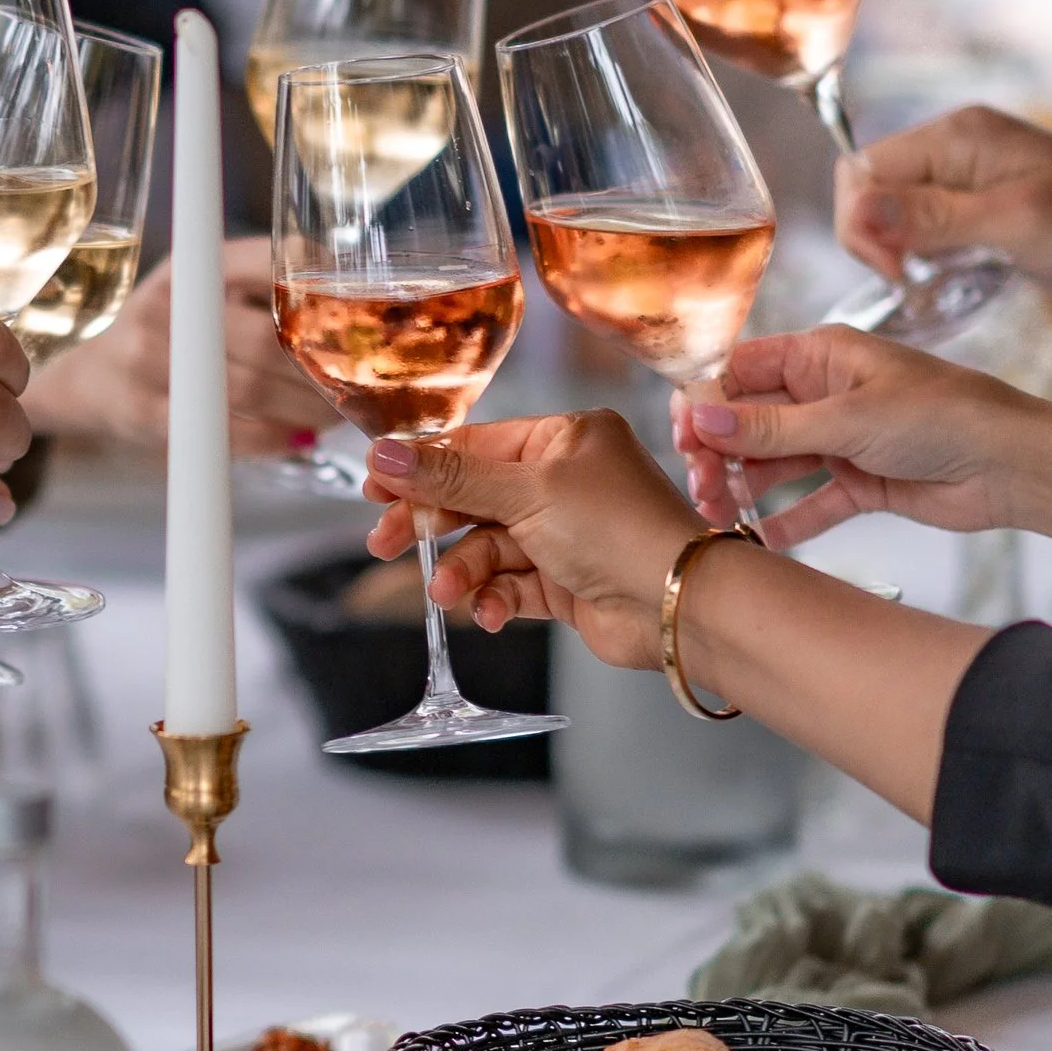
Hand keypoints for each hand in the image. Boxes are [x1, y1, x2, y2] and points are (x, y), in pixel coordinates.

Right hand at [22, 238, 335, 453]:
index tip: (362, 318)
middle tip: (355, 385)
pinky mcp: (142, 413)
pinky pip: (221, 431)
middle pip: (266, 336)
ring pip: (248, 387)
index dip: (323, 289)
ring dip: (305, 407)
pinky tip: (297, 438)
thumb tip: (353, 304)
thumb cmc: (168, 331)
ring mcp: (147, 360)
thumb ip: (260, 286)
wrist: (89, 379)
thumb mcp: (201, 289)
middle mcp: (166, 306)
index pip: (271, 260)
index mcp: (191, 267)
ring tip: (334, 414)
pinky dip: (270, 439)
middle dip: (322, 369)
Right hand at [359, 413, 704, 669]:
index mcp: (564, 439)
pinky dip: (494, 598)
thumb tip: (384, 452)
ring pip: (490, 547)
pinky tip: (487, 611)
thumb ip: (451, 478)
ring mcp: (566, 534)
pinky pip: (512, 585)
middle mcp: (566, 481)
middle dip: (433, 524)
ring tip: (447, 593)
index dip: (422, 467)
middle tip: (388, 543)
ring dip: (465, 571)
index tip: (376, 486)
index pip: (475, 447)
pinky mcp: (567, 582)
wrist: (676, 604)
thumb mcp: (526, 492)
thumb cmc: (619, 529)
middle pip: (475, 497)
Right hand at [672, 326, 1033, 547]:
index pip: (741, 370)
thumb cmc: (942, 417)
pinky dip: (785, 519)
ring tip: (716, 512)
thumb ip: (772, 426)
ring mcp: (841, 439)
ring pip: (774, 462)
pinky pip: (811, 501)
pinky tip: (758, 538)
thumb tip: (700, 417)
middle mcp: (825, 394)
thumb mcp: (849, 418)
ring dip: (743, 484)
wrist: (1013, 465)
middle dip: (718, 450)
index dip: (706, 402)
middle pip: (749, 419)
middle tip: (699, 483)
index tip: (681, 437)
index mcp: (821, 356)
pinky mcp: (860, 482)